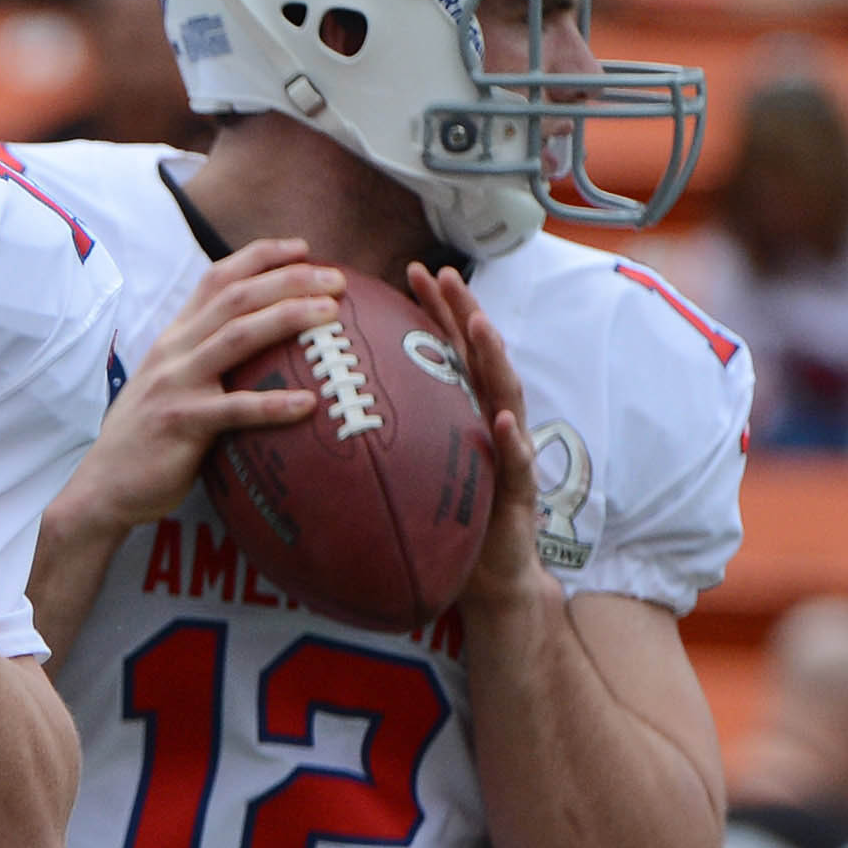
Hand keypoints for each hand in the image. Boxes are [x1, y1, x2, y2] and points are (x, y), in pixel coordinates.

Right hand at [58, 238, 337, 537]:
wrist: (103, 485)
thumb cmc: (150, 438)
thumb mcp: (172, 384)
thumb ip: (206, 361)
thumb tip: (264, 352)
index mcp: (175, 337)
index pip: (216, 279)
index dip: (260, 257)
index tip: (304, 249)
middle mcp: (174, 351)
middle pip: (235, 298)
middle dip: (288, 280)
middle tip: (337, 280)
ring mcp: (175, 384)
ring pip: (236, 337)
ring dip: (287, 319)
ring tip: (331, 316)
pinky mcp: (180, 423)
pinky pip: (234, 410)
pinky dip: (273, 404)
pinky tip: (309, 404)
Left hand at [406, 261, 550, 608]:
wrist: (486, 578)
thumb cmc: (444, 519)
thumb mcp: (410, 468)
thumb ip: (386, 436)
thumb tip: (327, 410)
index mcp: (463, 408)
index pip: (450, 348)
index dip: (437, 308)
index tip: (414, 270)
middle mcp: (491, 419)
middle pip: (479, 355)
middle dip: (464, 311)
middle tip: (443, 275)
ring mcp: (510, 450)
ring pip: (506, 394)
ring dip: (493, 358)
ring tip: (479, 325)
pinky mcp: (520, 490)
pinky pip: (517, 462)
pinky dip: (512, 440)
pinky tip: (502, 421)